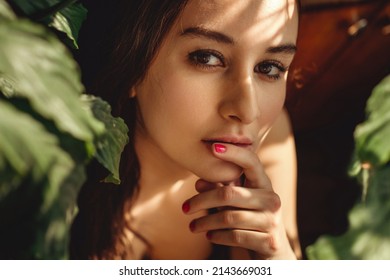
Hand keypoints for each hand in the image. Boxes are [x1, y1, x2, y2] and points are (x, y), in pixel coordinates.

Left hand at [182, 143, 295, 258]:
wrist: (274, 253)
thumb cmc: (251, 221)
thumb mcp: (237, 204)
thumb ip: (221, 190)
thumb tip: (198, 182)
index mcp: (264, 185)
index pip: (251, 162)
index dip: (233, 153)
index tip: (212, 146)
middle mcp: (271, 199)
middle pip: (229, 194)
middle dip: (202, 201)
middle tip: (184, 208)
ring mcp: (272, 221)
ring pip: (228, 218)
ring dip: (205, 222)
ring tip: (192, 226)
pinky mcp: (269, 242)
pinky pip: (235, 236)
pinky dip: (217, 236)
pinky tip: (209, 236)